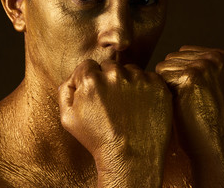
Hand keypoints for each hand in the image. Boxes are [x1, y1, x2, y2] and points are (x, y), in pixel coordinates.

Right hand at [59, 59, 172, 186]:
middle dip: (108, 79)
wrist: (130, 158)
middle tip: (111, 102)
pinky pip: (149, 78)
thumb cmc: (98, 139)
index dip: (90, 79)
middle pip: (109, 66)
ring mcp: (139, 79)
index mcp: (91, 79)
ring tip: (127, 105)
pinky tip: (140, 105)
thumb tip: (73, 77)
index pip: (88, 65)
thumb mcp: (68, 118)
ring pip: (130, 70)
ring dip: (127, 82)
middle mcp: (115, 74)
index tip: (96, 94)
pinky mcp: (157, 87)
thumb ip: (65, 91)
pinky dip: (145, 88)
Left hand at [156, 45, 223, 186]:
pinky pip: (160, 77)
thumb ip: (191, 65)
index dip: (178, 75)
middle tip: (188, 98)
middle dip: (171, 79)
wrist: (211, 142)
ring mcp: (204, 65)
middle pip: (170, 59)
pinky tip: (179, 103)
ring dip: (166, 85)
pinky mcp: (191, 77)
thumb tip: (166, 57)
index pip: (180, 54)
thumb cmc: (202, 115)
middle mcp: (215, 57)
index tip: (193, 92)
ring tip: (184, 100)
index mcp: (221, 55)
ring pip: (163, 67)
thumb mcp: (205, 82)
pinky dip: (164, 92)